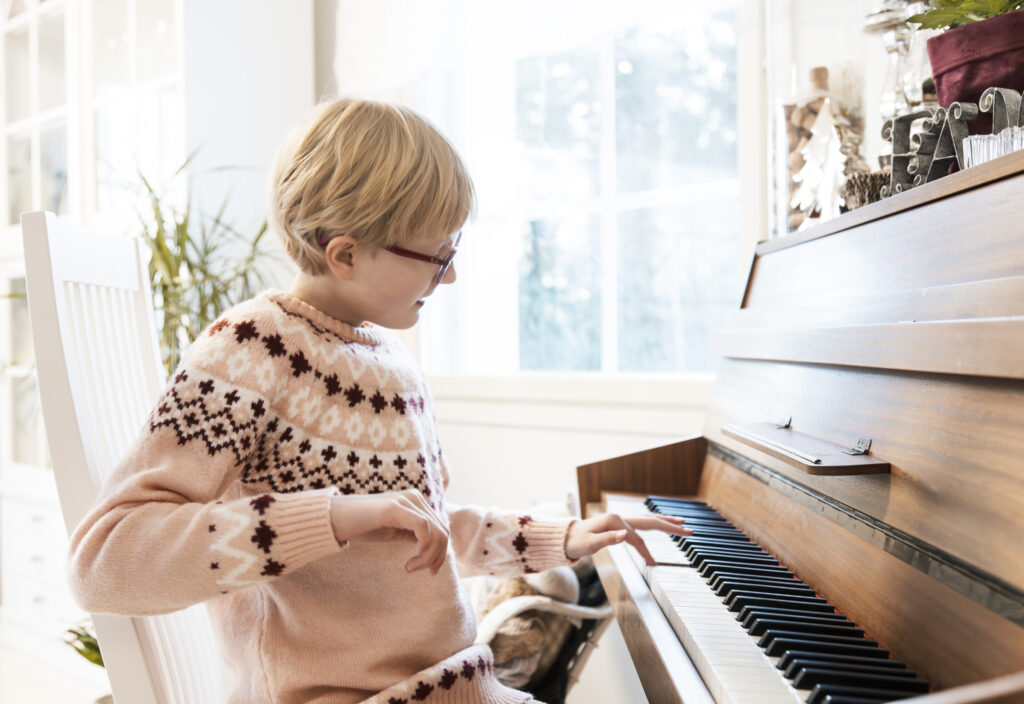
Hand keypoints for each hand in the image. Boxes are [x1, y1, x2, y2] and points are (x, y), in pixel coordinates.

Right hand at [329, 489, 448, 574]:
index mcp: (416, 502)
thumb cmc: (361, 526)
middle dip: (438, 556)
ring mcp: (406, 500)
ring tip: (410, 569)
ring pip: (436, 532)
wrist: (333, 519)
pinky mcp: (395, 508)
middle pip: (443, 530)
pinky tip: (409, 564)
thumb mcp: (393, 531)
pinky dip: (423, 550)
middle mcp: (414, 497)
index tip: (431, 571)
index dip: (442, 551)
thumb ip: (412, 534)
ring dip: (428, 557)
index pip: (442, 526)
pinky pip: (424, 529)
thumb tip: (434, 549)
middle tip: (427, 573)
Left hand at [565, 513, 691, 565]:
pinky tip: (662, 525)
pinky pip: (641, 524)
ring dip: (665, 522)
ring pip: (647, 520)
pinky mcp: (619, 524)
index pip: (637, 538)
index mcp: (614, 521)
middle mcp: (620, 517)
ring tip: (682, 523)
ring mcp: (620, 519)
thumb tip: (625, 535)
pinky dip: (654, 524)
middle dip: (670, 526)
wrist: (566, 538)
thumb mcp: (589, 544)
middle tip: (689, 529)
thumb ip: (607, 539)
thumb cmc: (576, 542)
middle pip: (650, 521)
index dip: (646, 552)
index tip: (654, 564)